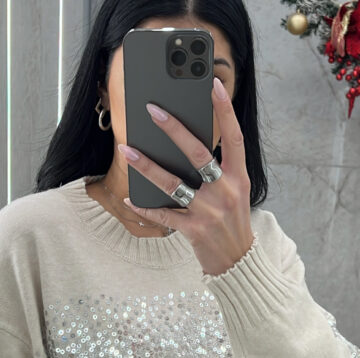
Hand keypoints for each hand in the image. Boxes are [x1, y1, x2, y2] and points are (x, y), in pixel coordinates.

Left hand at [118, 77, 254, 276]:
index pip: (233, 138)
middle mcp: (226, 191)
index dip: (225, 110)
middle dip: (173, 129)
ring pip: (173, 183)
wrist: (238, 263)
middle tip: (152, 109)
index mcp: (239, 178)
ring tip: (127, 150)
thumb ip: (218, 171)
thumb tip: (185, 147)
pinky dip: (145, 207)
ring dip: (147, 166)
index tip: (213, 84)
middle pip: (197, 153)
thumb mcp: (234, 194)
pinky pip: (164, 215)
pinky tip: (130, 198)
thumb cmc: (231, 223)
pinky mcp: (195, 230)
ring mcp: (210, 212)